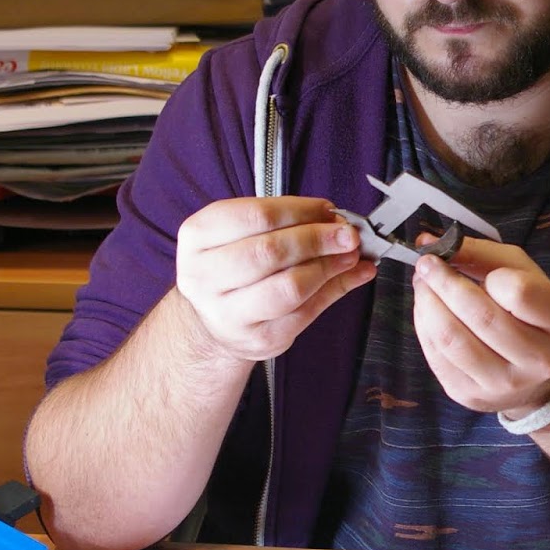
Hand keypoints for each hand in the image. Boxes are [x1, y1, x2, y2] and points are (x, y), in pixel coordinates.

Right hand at [175, 196, 374, 360]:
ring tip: (350, 255)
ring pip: (290, 287)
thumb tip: (338, 221)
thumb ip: (288, 223)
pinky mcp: (259, 340)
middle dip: (317, 239)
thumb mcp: (244, 234)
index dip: (301, 210)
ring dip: (329, 266)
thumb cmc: (233, 267)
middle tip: (347, 233)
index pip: (256, 216)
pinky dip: (337, 290)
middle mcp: (204, 277)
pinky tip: (353, 275)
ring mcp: (229, 314)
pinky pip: (307, 312)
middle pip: (270, 251)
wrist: (213, 321)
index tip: (328, 210)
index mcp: (197, 238)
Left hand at [410, 237, 549, 416]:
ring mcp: (503, 383)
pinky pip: (436, 357)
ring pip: (451, 339)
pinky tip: (428, 312)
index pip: (520, 292)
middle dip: (444, 282)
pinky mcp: (470, 396)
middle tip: (427, 263)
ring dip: (427, 304)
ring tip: (423, 284)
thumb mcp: (520, 273)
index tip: (481, 268)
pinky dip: (424, 326)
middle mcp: (538, 359)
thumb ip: (478, 253)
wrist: (537, 374)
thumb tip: (426, 242)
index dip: (493, 275)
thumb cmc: (528, 311)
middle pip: (481, 316)